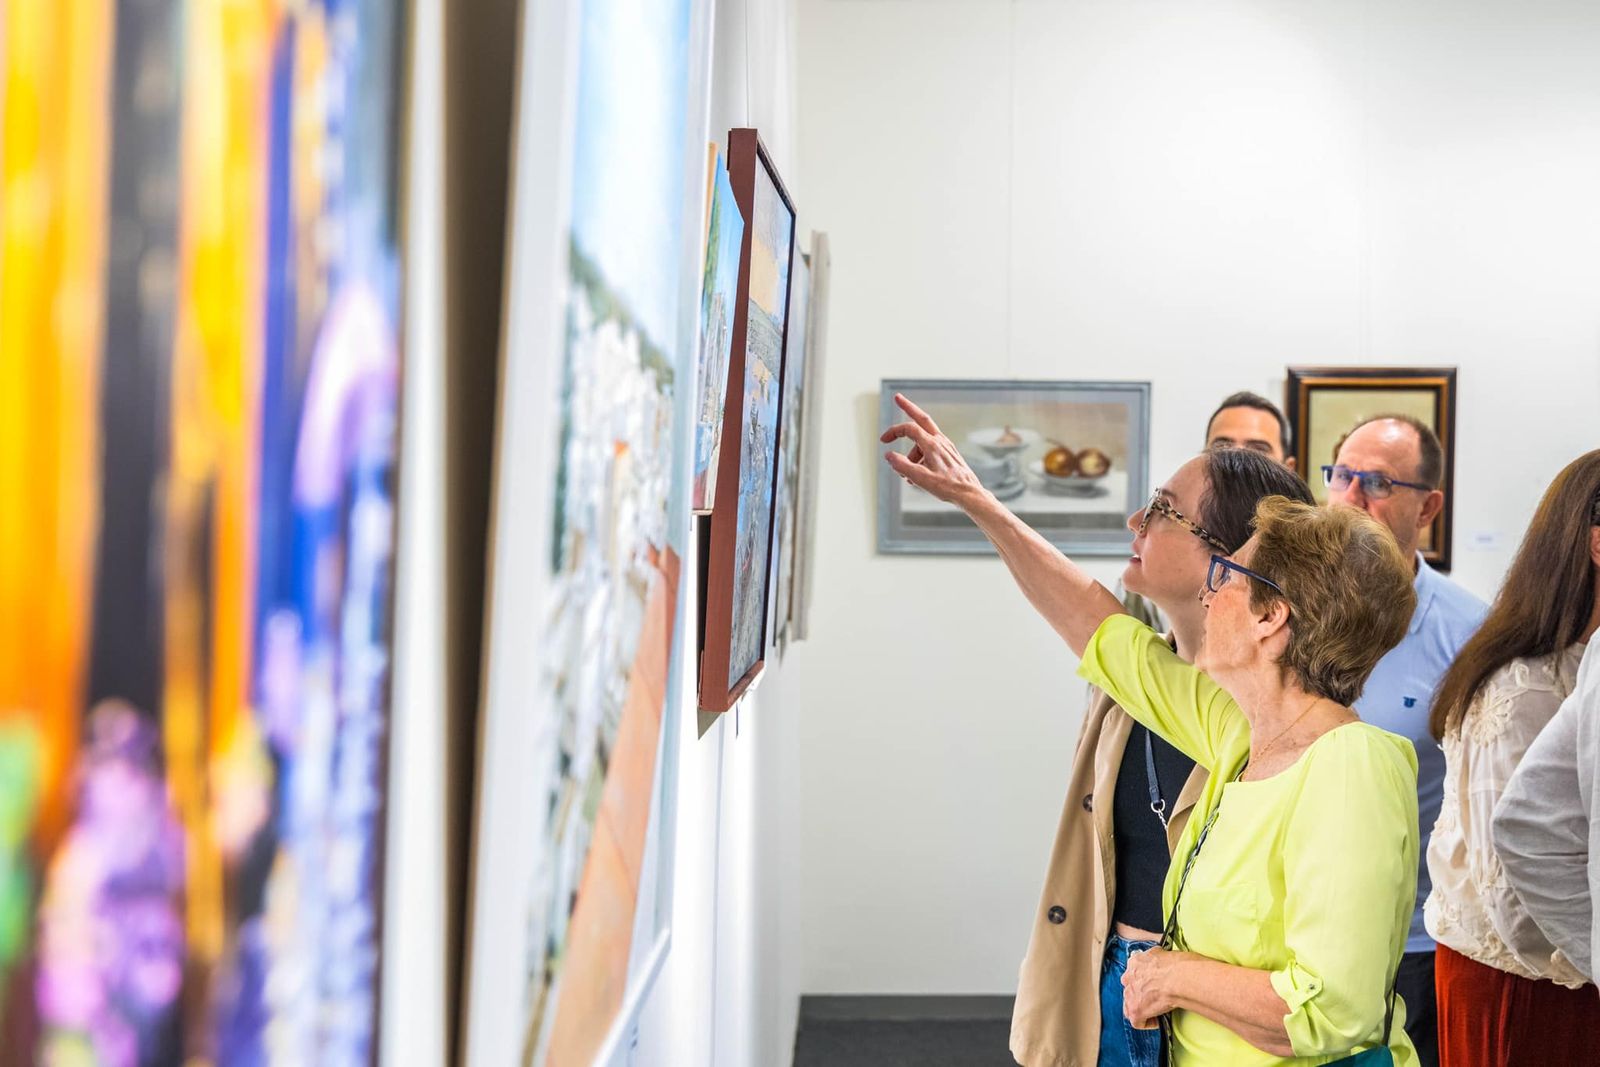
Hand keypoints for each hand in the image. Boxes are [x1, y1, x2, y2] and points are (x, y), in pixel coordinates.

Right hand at [879, 393, 986, 508]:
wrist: (969, 493)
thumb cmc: (947, 487)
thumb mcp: (920, 479)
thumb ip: (902, 466)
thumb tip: (888, 455)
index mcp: (933, 445)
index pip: (909, 429)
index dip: (894, 431)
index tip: (883, 440)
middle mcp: (940, 441)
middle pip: (922, 418)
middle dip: (908, 407)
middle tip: (898, 397)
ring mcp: (945, 446)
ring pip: (922, 442)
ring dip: (912, 455)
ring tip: (911, 476)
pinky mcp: (948, 452)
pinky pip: (930, 449)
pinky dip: (921, 458)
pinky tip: (920, 474)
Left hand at [1122, 945, 1184, 1029]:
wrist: (1178, 978)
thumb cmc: (1177, 966)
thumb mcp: (1163, 953)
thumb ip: (1156, 958)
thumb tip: (1161, 960)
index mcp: (1135, 962)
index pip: (1134, 972)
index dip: (1144, 980)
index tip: (1153, 984)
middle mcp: (1129, 977)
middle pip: (1130, 989)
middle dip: (1141, 994)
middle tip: (1154, 997)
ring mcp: (1130, 995)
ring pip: (1129, 1006)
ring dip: (1141, 1008)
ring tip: (1154, 1010)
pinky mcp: (1136, 1011)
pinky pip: (1138, 1022)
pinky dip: (1148, 1023)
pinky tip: (1158, 1020)